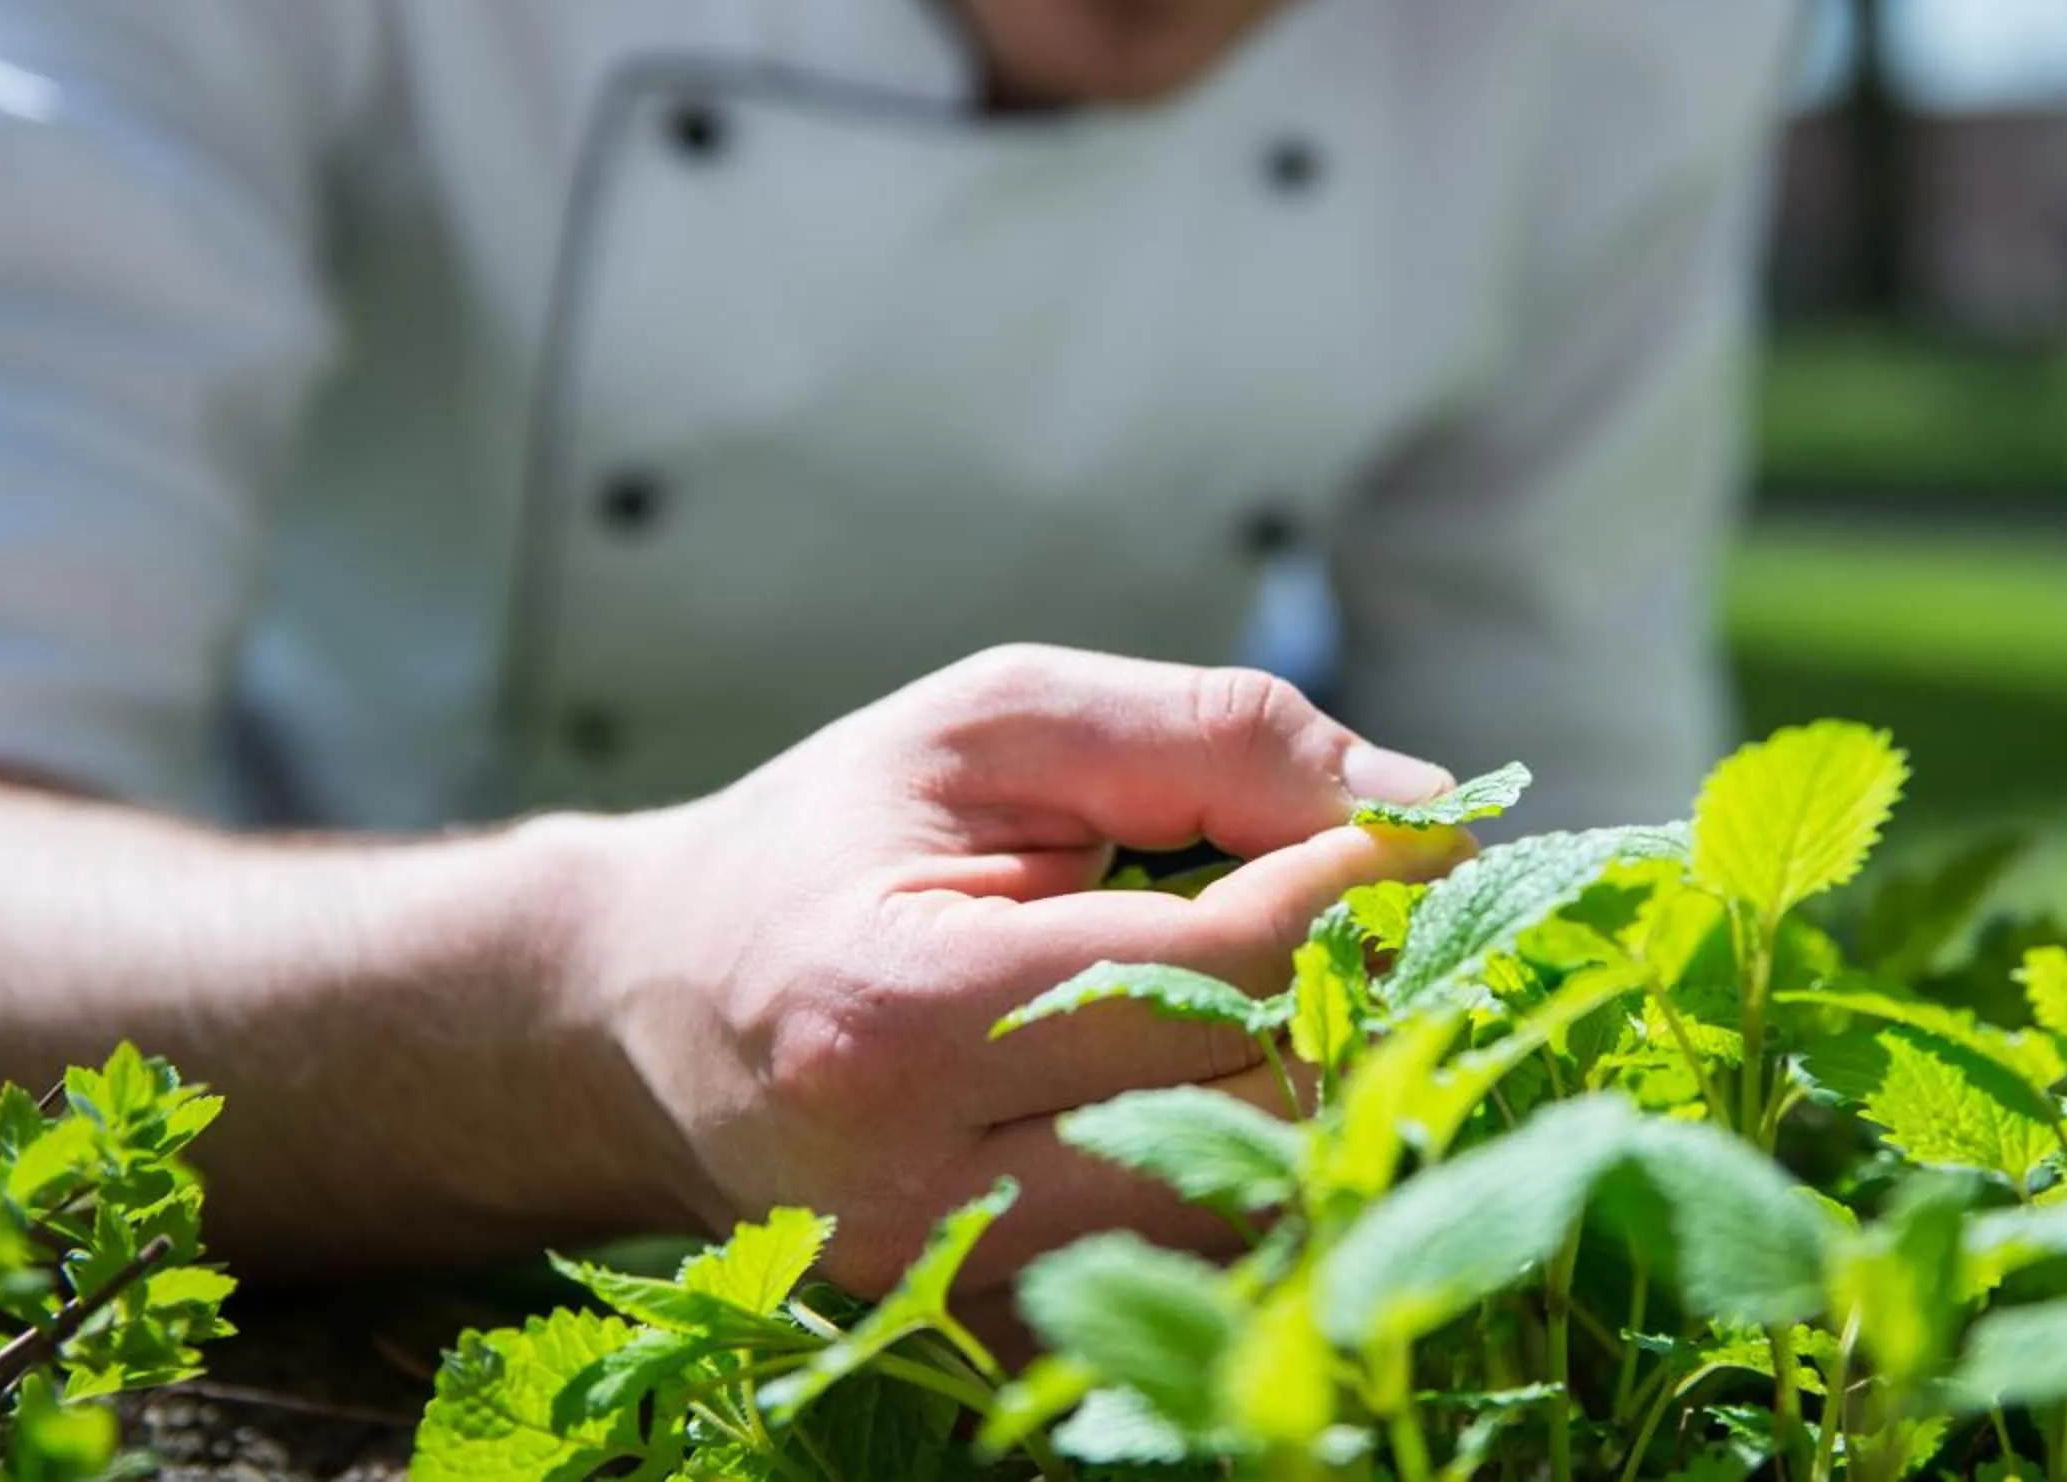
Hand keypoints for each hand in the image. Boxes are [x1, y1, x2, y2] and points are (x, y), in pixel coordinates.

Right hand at [556, 645, 1473, 1290]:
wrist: (640, 1006)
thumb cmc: (830, 836)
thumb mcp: (995, 724)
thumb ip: (1207, 740)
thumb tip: (1426, 806)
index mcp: (895, 1014)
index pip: (1209, 974)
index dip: (1343, 897)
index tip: (1422, 840)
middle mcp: (912, 1188)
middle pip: (1242, 1113)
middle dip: (1347, 1004)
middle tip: (1389, 919)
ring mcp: (944, 1291)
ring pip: (1238, 1218)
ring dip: (1314, 1100)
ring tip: (1314, 993)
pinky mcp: (972, 1343)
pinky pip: (1185, 1282)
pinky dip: (1245, 1184)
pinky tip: (1239, 1086)